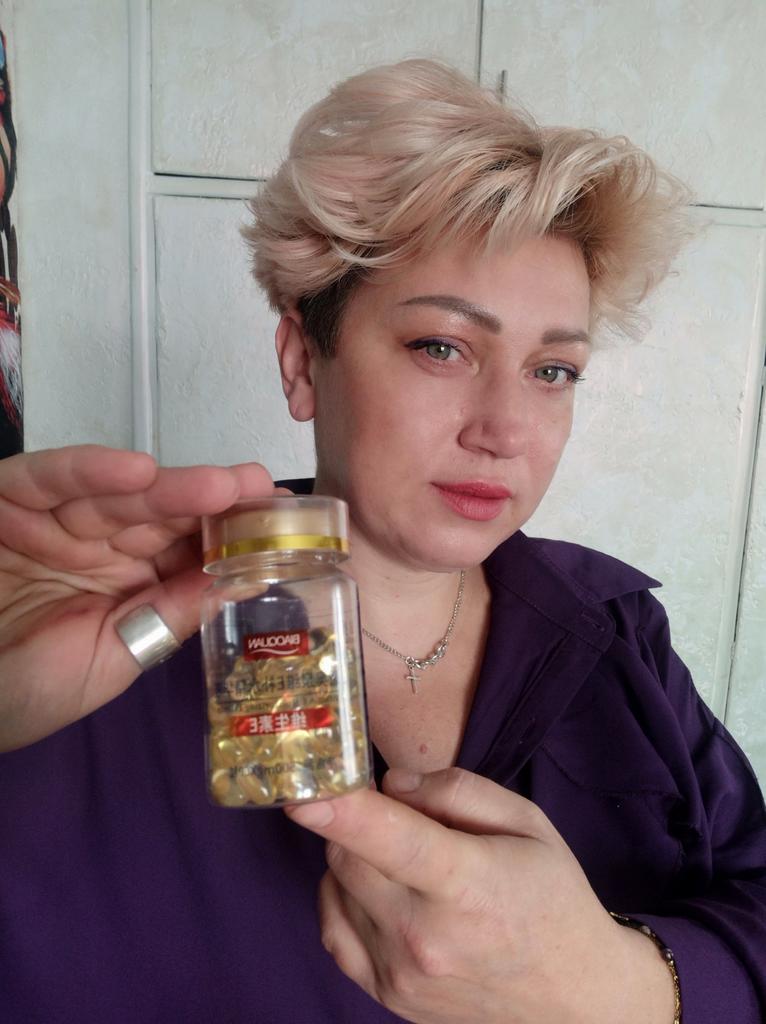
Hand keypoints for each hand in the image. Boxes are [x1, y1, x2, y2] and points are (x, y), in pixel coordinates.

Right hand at [0, 445, 276, 750]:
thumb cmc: (24, 692)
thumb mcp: (112, 659)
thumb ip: (170, 616)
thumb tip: (245, 581)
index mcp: (128, 583)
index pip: (184, 548)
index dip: (227, 532)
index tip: (277, 522)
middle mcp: (97, 544)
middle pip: (161, 515)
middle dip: (211, 502)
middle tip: (260, 489)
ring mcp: (54, 519)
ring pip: (118, 494)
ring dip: (168, 487)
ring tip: (220, 485)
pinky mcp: (8, 498)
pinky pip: (49, 478)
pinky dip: (88, 470)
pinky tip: (137, 471)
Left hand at [285, 767, 676, 1023]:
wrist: (572, 994)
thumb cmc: (551, 896)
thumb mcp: (525, 823)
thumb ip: (456, 791)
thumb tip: (389, 784)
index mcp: (467, 885)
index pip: (392, 841)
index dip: (341, 812)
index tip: (303, 790)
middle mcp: (424, 936)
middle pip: (348, 857)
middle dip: (354, 821)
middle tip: (392, 814)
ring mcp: (400, 974)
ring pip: (337, 886)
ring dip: (354, 858)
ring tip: (404, 860)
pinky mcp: (386, 996)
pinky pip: (333, 929)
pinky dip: (342, 895)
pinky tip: (377, 886)